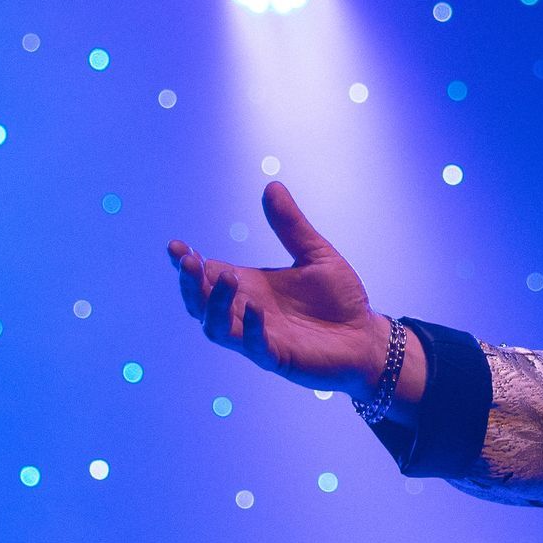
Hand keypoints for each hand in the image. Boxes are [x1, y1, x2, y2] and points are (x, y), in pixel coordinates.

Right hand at [168, 180, 387, 394]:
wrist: (366, 336)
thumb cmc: (340, 298)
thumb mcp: (316, 255)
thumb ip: (291, 226)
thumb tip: (271, 185)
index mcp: (251, 286)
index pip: (209, 274)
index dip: (189, 262)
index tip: (176, 246)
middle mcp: (247, 311)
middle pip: (201, 302)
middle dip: (191, 283)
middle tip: (187, 261)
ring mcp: (259, 337)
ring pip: (217, 327)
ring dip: (215, 304)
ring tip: (226, 278)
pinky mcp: (277, 357)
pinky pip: (254, 347)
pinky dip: (250, 328)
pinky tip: (255, 308)